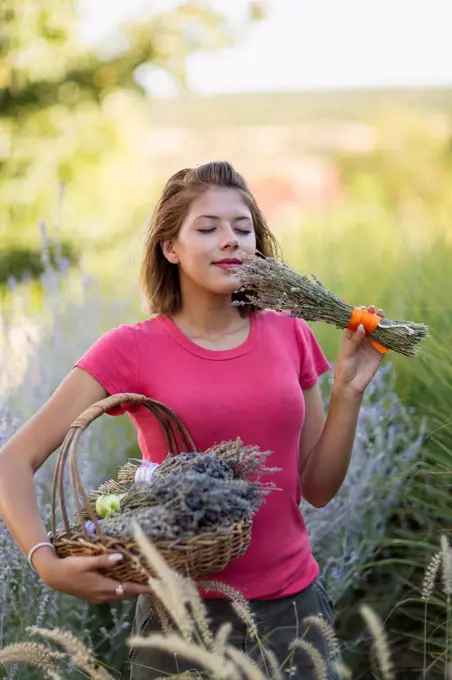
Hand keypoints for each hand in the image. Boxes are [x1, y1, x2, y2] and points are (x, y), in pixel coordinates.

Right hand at [38, 552, 152, 603]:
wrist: (54, 577)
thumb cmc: (71, 567)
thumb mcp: (87, 562)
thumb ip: (104, 560)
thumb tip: (121, 557)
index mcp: (103, 587)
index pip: (128, 589)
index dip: (142, 589)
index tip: (155, 588)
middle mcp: (102, 595)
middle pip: (126, 594)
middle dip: (140, 590)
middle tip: (154, 585)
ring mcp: (97, 597)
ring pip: (119, 596)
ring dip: (131, 591)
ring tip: (143, 584)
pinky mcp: (93, 595)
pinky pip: (112, 595)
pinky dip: (121, 590)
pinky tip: (124, 584)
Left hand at [333, 305, 384, 397]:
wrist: (351, 385)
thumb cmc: (344, 368)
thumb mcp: (347, 353)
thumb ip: (355, 340)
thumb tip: (362, 326)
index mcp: (350, 338)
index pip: (355, 324)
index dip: (358, 316)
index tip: (361, 308)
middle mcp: (361, 340)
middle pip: (367, 325)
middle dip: (370, 316)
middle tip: (373, 308)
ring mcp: (370, 346)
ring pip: (376, 332)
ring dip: (379, 323)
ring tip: (381, 314)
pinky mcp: (379, 354)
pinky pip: (384, 343)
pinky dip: (387, 336)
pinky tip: (389, 328)